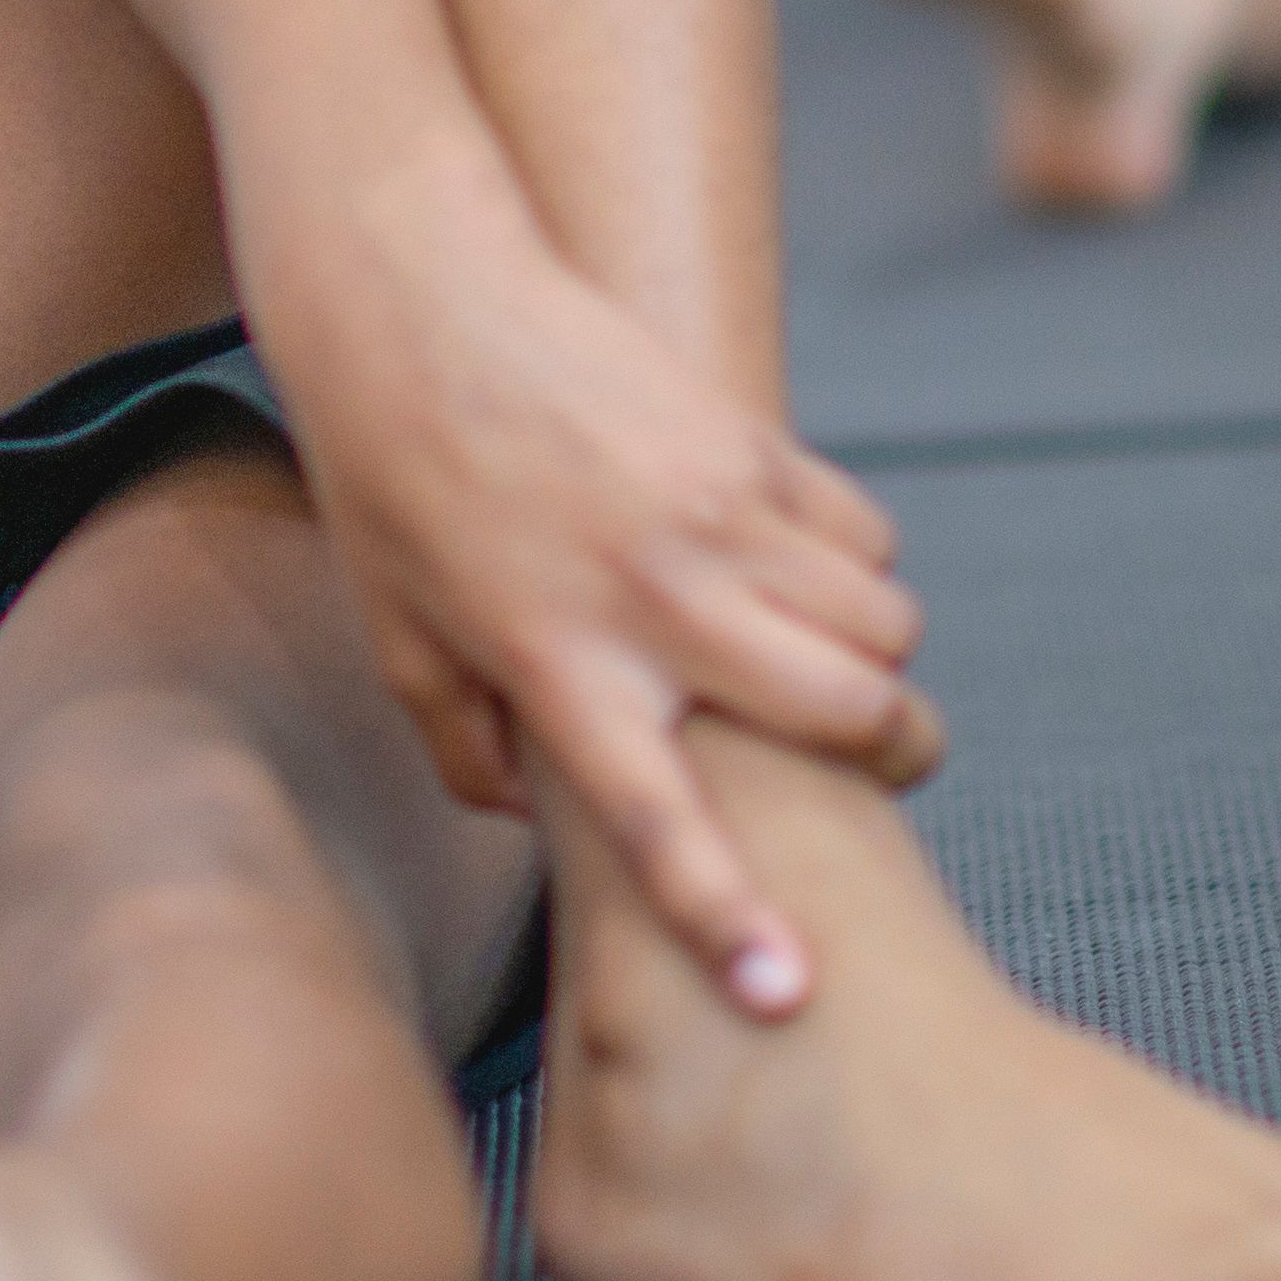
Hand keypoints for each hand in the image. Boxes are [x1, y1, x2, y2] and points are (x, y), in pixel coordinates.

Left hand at [255, 210, 937, 1022]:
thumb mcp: (395, 632)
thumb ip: (464, 745)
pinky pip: (867, 537)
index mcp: (556, 669)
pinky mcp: (749, 440)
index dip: (730, 917)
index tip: (790, 990)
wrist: (414, 290)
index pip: (658, 825)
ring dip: (874, 655)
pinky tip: (792, 554)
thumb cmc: (388, 471)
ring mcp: (713, 515)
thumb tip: (536, 817)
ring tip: (819, 645)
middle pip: (849, 713)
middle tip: (877, 751)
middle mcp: (651, 603)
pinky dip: (857, 565)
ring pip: (883, 626)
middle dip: (892, 752)